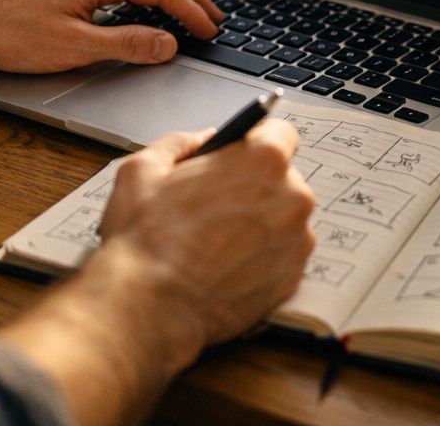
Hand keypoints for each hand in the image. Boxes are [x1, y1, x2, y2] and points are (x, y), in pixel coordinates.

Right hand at [98, 120, 315, 347]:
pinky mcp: (291, 280)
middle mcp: (291, 198)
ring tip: (217, 239)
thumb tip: (202, 140)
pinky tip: (226, 264)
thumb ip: (180, 143)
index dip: (256, 142)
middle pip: (283, 178)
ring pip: (283, 219)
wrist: (149, 306)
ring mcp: (295, 243)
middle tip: (216, 202)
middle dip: (255, 185)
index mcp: (263, 160)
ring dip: (260, 223)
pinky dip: (261, 257)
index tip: (241, 155)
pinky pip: (282, 256)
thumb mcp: (143, 168)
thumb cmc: (145, 238)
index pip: (281, 133)